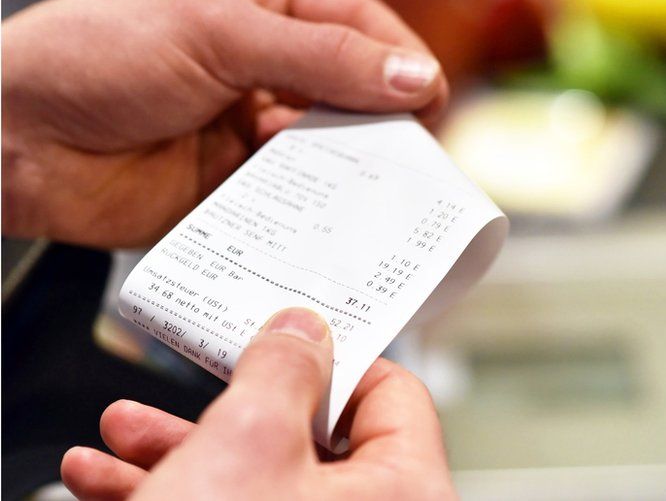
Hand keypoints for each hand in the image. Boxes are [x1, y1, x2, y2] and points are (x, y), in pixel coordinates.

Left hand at [2, 0, 447, 247]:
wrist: (14, 138)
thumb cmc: (99, 55)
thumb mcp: (220, 32)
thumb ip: (322, 57)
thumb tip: (416, 74)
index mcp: (262, 6)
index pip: (358, 26)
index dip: (402, 60)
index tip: (432, 100)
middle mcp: (263, 67)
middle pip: (353, 92)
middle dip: (384, 121)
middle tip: (414, 157)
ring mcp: (248, 130)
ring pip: (328, 150)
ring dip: (351, 169)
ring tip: (374, 191)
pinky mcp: (233, 188)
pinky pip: (292, 200)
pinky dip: (313, 211)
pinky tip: (324, 218)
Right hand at [60, 307, 456, 499]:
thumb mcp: (245, 443)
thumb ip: (282, 370)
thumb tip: (304, 330)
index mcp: (406, 492)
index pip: (392, 395)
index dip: (331, 359)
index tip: (281, 344)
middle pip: (310, 442)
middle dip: (224, 412)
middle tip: (182, 390)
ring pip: (260, 484)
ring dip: (183, 455)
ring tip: (119, 441)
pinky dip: (179, 497)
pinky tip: (111, 485)